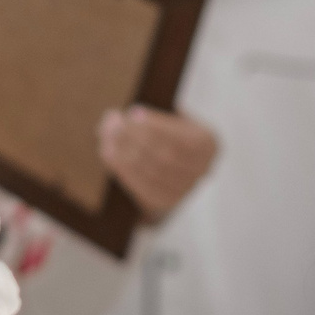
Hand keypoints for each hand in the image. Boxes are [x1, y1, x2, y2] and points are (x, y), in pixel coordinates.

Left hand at [97, 107, 218, 221]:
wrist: (173, 164)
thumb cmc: (168, 132)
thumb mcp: (168, 117)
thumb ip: (152, 116)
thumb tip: (119, 118)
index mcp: (207, 143)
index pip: (182, 137)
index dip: (156, 126)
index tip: (132, 113)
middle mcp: (202, 169)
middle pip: (165, 156)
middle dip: (136, 138)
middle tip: (113, 124)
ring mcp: (186, 189)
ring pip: (152, 172)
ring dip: (125, 154)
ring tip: (107, 138)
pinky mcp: (167, 201)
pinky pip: (143, 188)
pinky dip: (124, 171)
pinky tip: (110, 156)